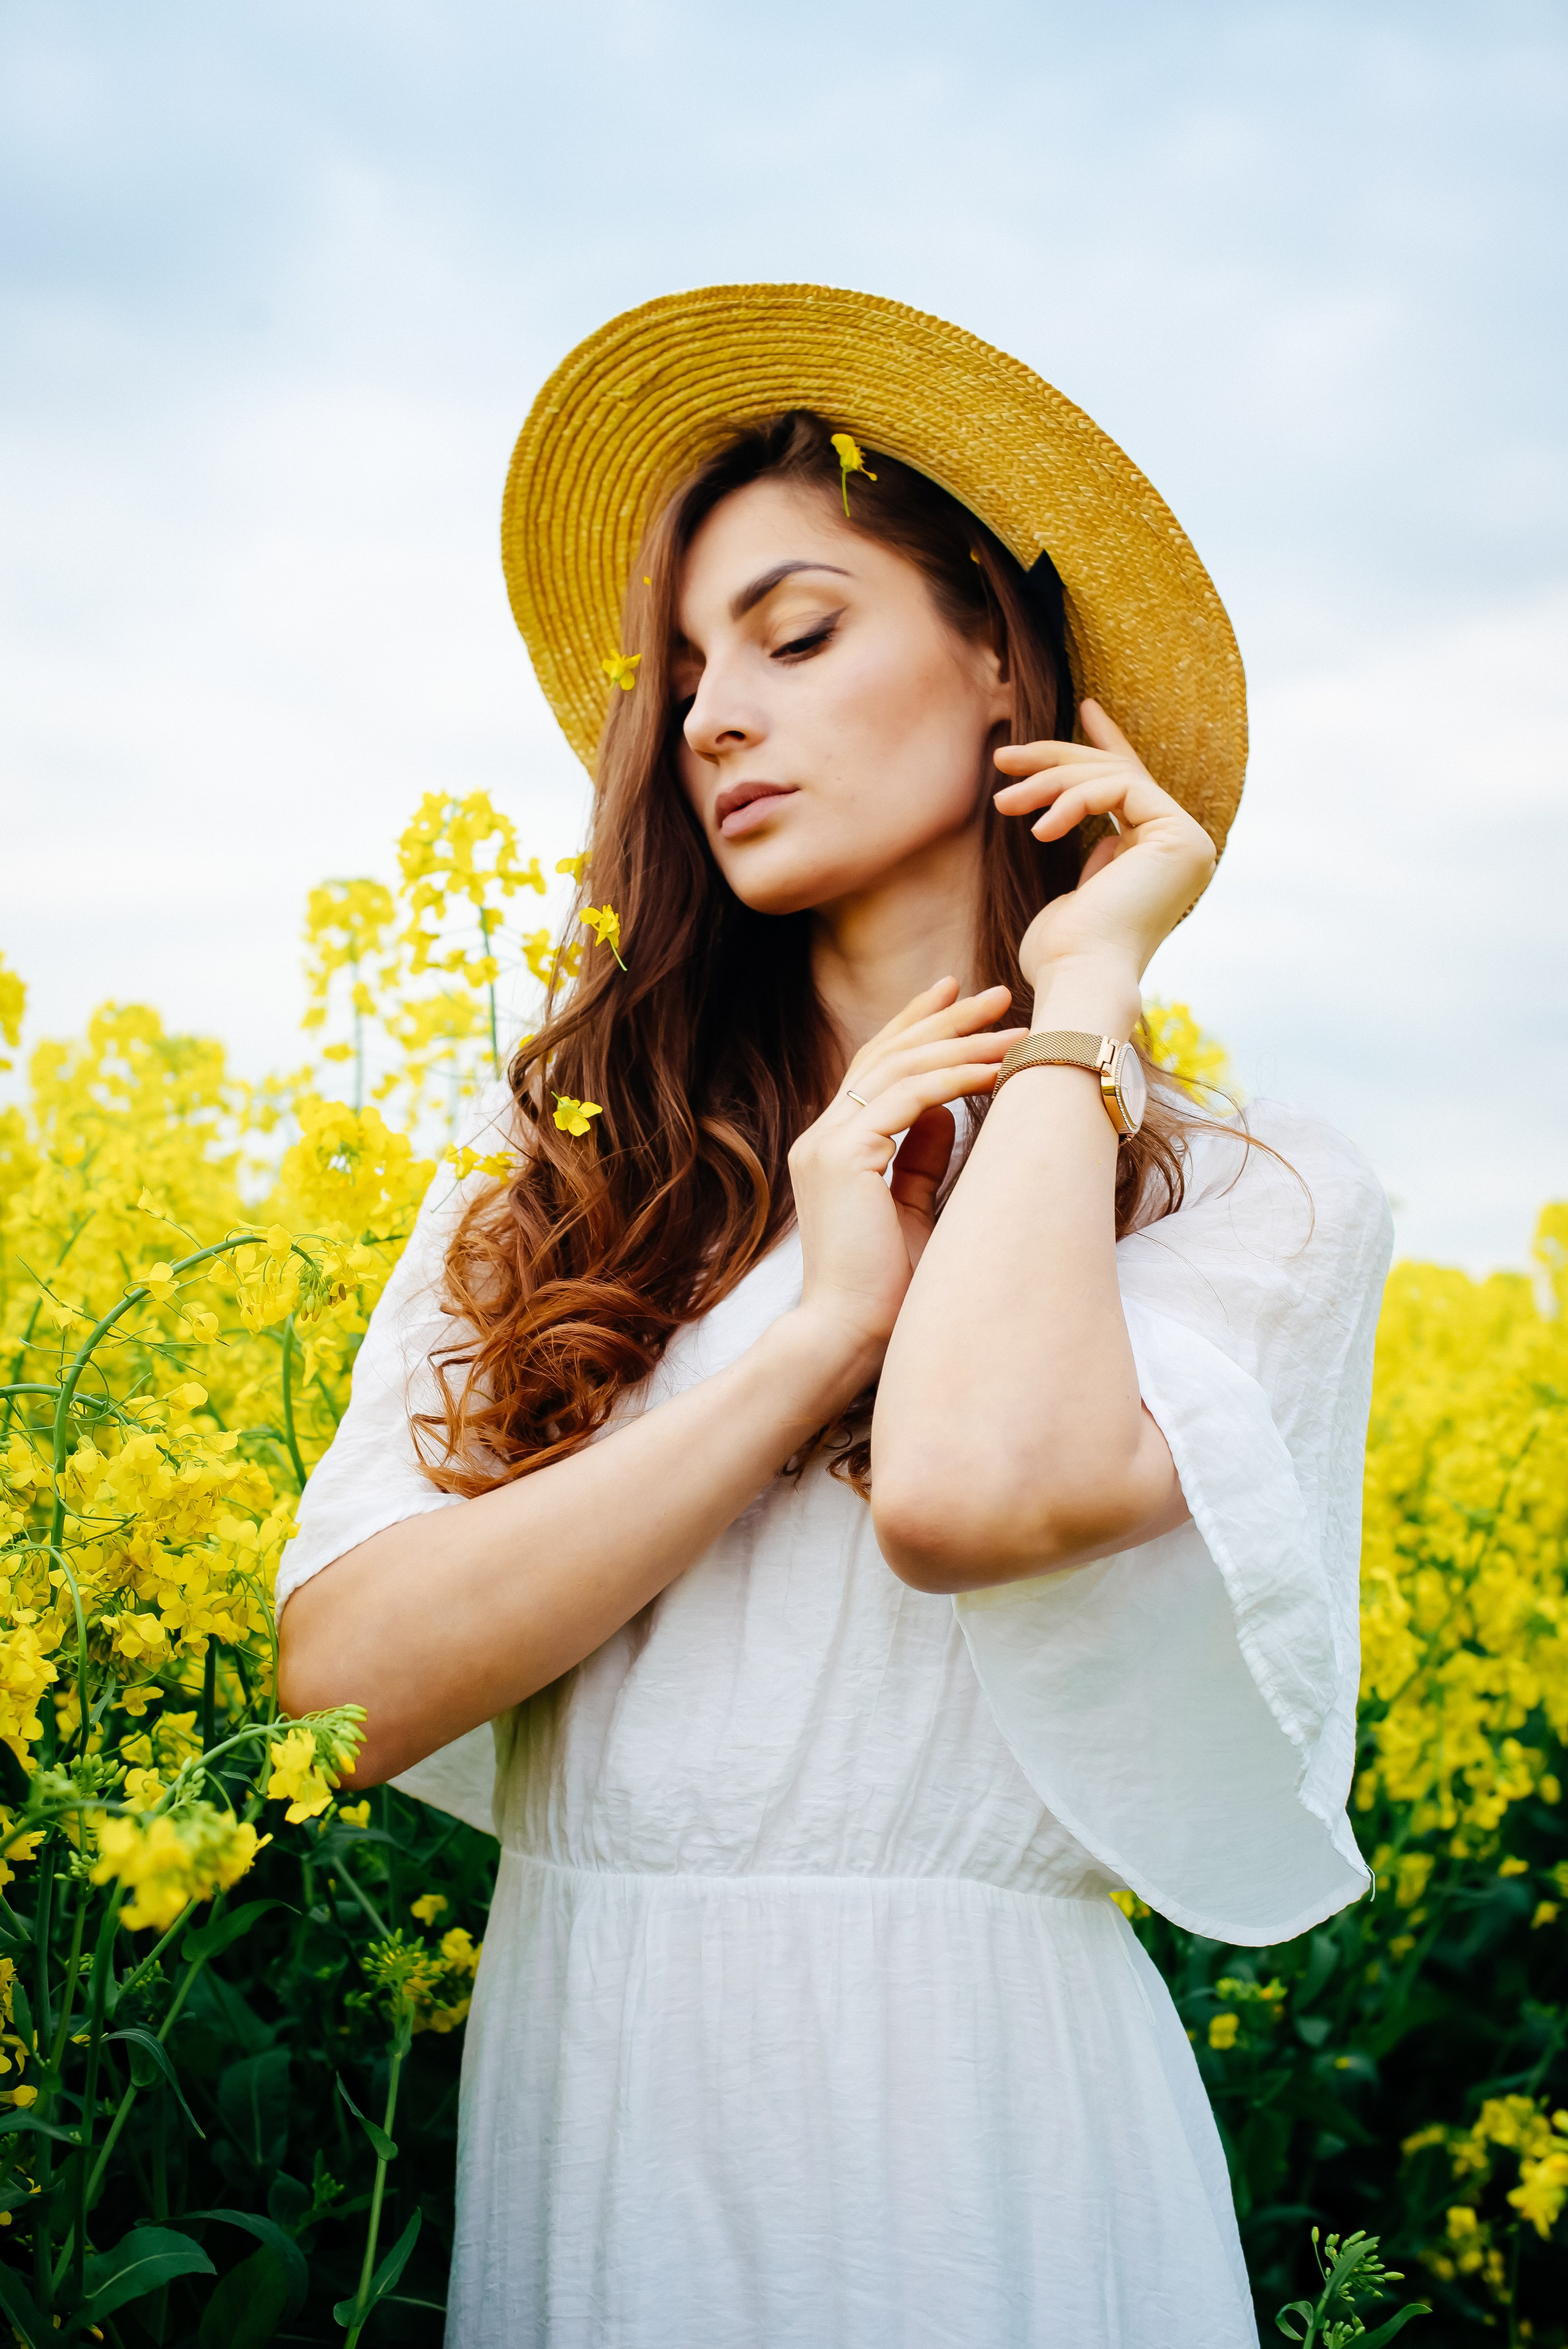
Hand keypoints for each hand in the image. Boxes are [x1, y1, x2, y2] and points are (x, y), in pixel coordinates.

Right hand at [787, 980, 1026, 1381]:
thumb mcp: (909, 1210)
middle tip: (999, 992)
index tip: (958, 994)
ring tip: (1017, 1029)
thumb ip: (920, 1158)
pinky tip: (997, 1068)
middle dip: (946, 1018)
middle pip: (887, 1053)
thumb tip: (946, 1110)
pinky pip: (908, 1099)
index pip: (876, 1066)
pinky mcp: (844, 1159)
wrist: (846, 1340)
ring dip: (963, 1043)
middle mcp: (823, 1136)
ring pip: (900, 1067)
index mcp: (835, 1147)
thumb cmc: (884, 1292)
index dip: (918, 1026)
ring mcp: (828, 1144)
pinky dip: (955, 1079)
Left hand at [994, 700, 1216, 997]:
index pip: (1133, 786)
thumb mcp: (1074, 892)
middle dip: (1055, 760)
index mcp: (1161, 858)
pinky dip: (1071, 801)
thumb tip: (1094, 830)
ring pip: (1113, 776)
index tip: (1085, 708)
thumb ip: (1095, 854)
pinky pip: (1118, 788)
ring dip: (1050, 782)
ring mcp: (1187, 840)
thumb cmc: (1062, 954)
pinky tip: (1039, 830)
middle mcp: (1183, 846)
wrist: (1078, 979)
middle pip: (1116, 774)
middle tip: (1003, 758)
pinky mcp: (1179, 836)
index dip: (1107, 743)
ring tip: (1004, 804)